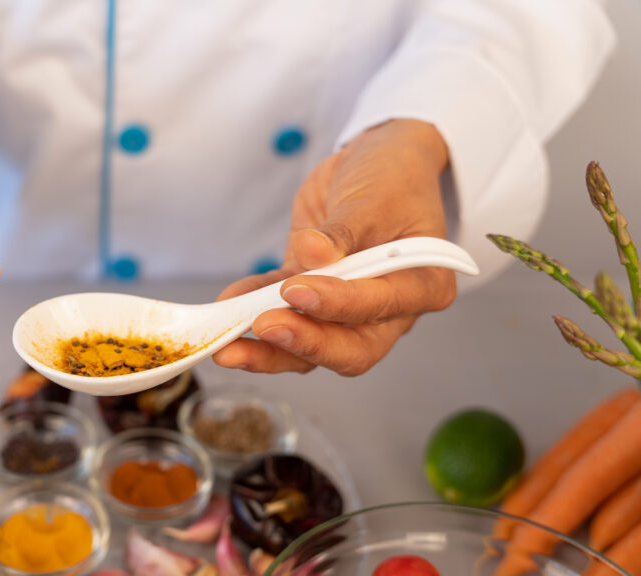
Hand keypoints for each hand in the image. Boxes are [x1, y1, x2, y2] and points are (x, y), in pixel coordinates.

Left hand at [214, 119, 455, 375]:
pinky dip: (251, 308)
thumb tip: (313, 254)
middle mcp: (387, 310)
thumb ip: (344, 232)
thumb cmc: (393, 179)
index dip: (336, 306)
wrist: (376, 160)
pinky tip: (228, 303)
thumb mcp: (375, 196)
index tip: (297, 291)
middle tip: (263, 327)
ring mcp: (345, 308)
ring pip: (308, 345)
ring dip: (267, 349)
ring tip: (228, 347)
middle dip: (303, 344)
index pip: (377, 309)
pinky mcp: (309, 293)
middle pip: (347, 349)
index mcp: (421, 286)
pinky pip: (279, 311)